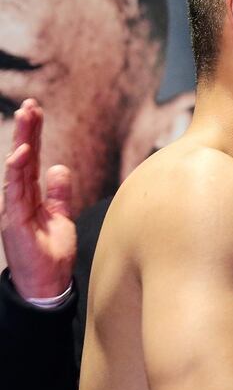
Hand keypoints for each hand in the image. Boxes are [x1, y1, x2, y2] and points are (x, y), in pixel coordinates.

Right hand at [1, 99, 76, 298]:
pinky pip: (15, 191)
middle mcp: (20, 198)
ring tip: (26, 118)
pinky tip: (21, 153)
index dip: (34, 136)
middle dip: (27, 131)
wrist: (46, 283)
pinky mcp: (14, 220)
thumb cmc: (51, 254)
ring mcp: (15, 208)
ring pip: (17, 169)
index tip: (36, 112)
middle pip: (23, 158)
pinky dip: (17, 171)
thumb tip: (60, 167)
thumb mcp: (61, 217)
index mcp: (32, 196)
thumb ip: (59, 193)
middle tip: (30, 106)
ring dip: (22, 142)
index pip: (32, 160)